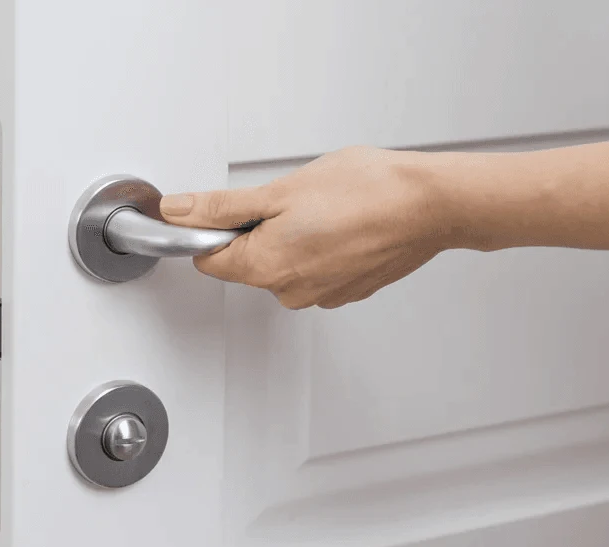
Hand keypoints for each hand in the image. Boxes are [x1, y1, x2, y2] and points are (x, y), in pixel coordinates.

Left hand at [159, 146, 456, 308]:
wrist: (429, 205)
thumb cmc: (365, 191)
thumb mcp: (280, 190)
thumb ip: (222, 208)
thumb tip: (178, 213)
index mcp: (265, 267)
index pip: (209, 260)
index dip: (211, 229)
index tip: (231, 207)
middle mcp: (290, 291)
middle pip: (247, 263)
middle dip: (257, 231)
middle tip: (290, 199)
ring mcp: (321, 294)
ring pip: (283, 265)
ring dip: (291, 238)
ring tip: (324, 209)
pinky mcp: (347, 290)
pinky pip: (315, 268)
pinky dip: (320, 247)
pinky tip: (342, 224)